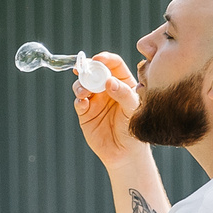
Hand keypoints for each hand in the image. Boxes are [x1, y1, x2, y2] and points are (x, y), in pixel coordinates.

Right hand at [73, 49, 145, 166]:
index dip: (105, 59)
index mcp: (122, 83)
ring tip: (84, 92)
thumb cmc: (134, 128)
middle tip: (82, 70)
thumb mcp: (133, 109)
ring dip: (80, 84)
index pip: (113, 64)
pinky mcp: (85, 112)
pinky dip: (79, 100)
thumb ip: (124, 94)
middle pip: (95, 71)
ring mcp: (95, 99)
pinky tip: (83, 104)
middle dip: (87, 69)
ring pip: (83, 84)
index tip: (97, 59)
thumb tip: (110, 81)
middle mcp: (107, 88)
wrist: (124, 153)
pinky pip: (79, 102)